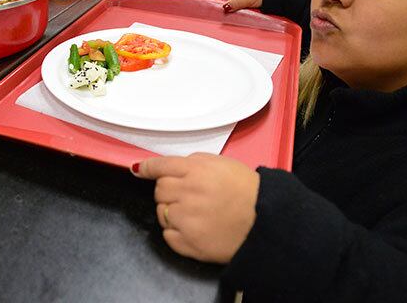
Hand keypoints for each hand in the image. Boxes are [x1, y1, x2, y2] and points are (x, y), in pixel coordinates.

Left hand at [132, 153, 258, 262]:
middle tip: (188, 195)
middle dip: (169, 191)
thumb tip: (164, 166)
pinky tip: (195, 228)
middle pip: (159, 190)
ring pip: (162, 213)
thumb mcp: (221, 164)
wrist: (267, 221)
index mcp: (196, 171)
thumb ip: (192, 162)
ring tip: (196, 213)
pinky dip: (176, 232)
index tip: (139, 170)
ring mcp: (187, 220)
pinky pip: (167, 235)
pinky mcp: (189, 243)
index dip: (148, 168)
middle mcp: (188, 193)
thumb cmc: (247, 191)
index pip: (160, 166)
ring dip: (173, 212)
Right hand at [207, 0, 263, 12]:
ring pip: (234, 8)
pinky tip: (239, 19)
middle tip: (220, 14)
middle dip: (224, 8)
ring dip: (233, 13)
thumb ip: (235, 3)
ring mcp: (244, 1)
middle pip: (227, 1)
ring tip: (232, 17)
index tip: (206, 1)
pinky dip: (239, 15)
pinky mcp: (249, 8)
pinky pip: (240, 12)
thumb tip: (224, 7)